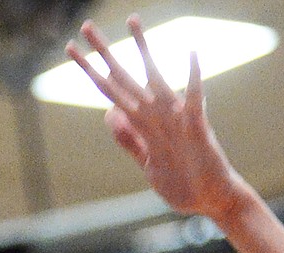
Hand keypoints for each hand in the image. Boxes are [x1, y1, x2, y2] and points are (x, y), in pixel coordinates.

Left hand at [67, 16, 248, 225]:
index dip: (90, 72)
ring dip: (143, 50)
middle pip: (124, 79)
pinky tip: (191, 53)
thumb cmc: (182, 184)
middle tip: (86, 25)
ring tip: (132, 20)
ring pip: (154, 78)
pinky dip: (194, 76)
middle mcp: (156, 115)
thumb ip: (130, 140)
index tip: (71, 50)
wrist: (211, 200)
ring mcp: (175, 119)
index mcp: (143, 124)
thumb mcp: (148, 164)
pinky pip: (194, 99)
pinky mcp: (196, 127)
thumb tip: (109, 114)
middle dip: (105, 53)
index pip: (111, 92)